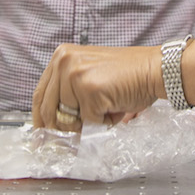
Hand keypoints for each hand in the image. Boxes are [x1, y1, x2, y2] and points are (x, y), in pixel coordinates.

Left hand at [32, 44, 160, 131]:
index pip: (40, 95)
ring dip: (88, 124)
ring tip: (107, 109)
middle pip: (49, 110)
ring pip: (68, 119)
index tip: (43, 136)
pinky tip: (116, 108)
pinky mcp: (89, 89)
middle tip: (75, 138)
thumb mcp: (89, 77)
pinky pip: (88, 121)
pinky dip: (103, 123)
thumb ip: (69, 95)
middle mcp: (64, 61)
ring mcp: (75, 74)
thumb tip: (54, 129)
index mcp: (62, 56)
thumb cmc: (127, 76)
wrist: (154, 69)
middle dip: (64, 129)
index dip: (41, 119)